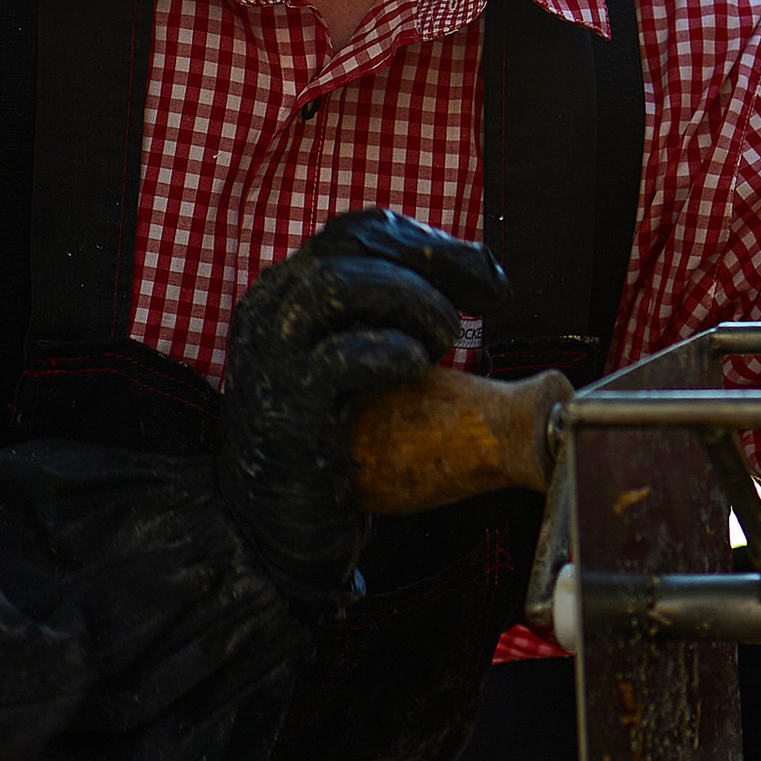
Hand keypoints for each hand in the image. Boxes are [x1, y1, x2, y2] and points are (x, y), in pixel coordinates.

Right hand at [218, 210, 509, 611]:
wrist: (275, 528)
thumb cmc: (335, 439)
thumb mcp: (356, 360)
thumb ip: (393, 312)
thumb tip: (484, 271)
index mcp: (286, 291)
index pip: (357, 232)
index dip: (429, 244)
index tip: (488, 278)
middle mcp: (269, 310)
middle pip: (350, 245)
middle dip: (434, 264)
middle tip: (491, 299)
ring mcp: (272, 356)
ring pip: (338, 286)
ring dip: (413, 303)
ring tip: (447, 342)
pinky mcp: (288, 406)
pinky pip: (340, 358)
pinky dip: (390, 352)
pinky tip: (420, 369)